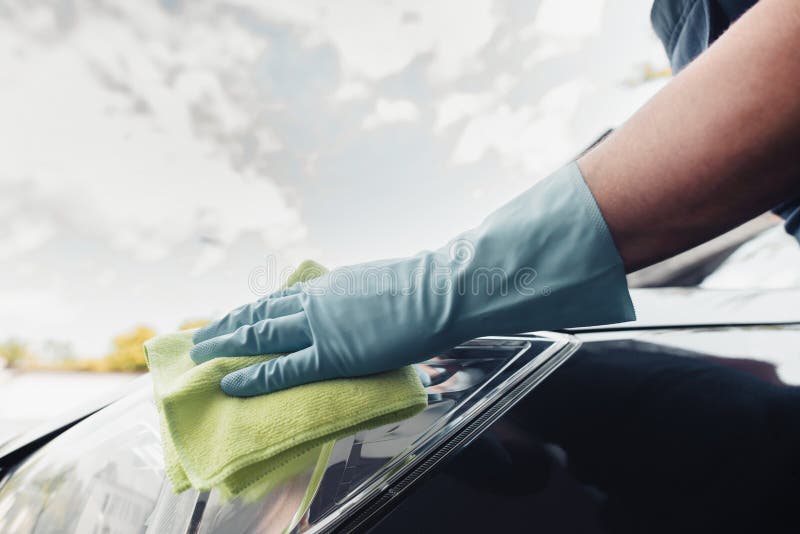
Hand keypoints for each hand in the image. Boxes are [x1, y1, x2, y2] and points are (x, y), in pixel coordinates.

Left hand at [191, 162, 634, 396]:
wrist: (437, 290)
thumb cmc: (421, 287)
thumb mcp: (380, 283)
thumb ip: (359, 295)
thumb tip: (356, 304)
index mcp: (329, 286)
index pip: (280, 299)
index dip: (253, 310)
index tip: (232, 317)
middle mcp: (314, 301)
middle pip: (260, 313)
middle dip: (227, 325)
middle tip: (199, 334)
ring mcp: (319, 327)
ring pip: (259, 335)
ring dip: (225, 344)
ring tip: (198, 353)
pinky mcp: (330, 354)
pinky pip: (283, 367)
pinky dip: (253, 376)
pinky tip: (229, 382)